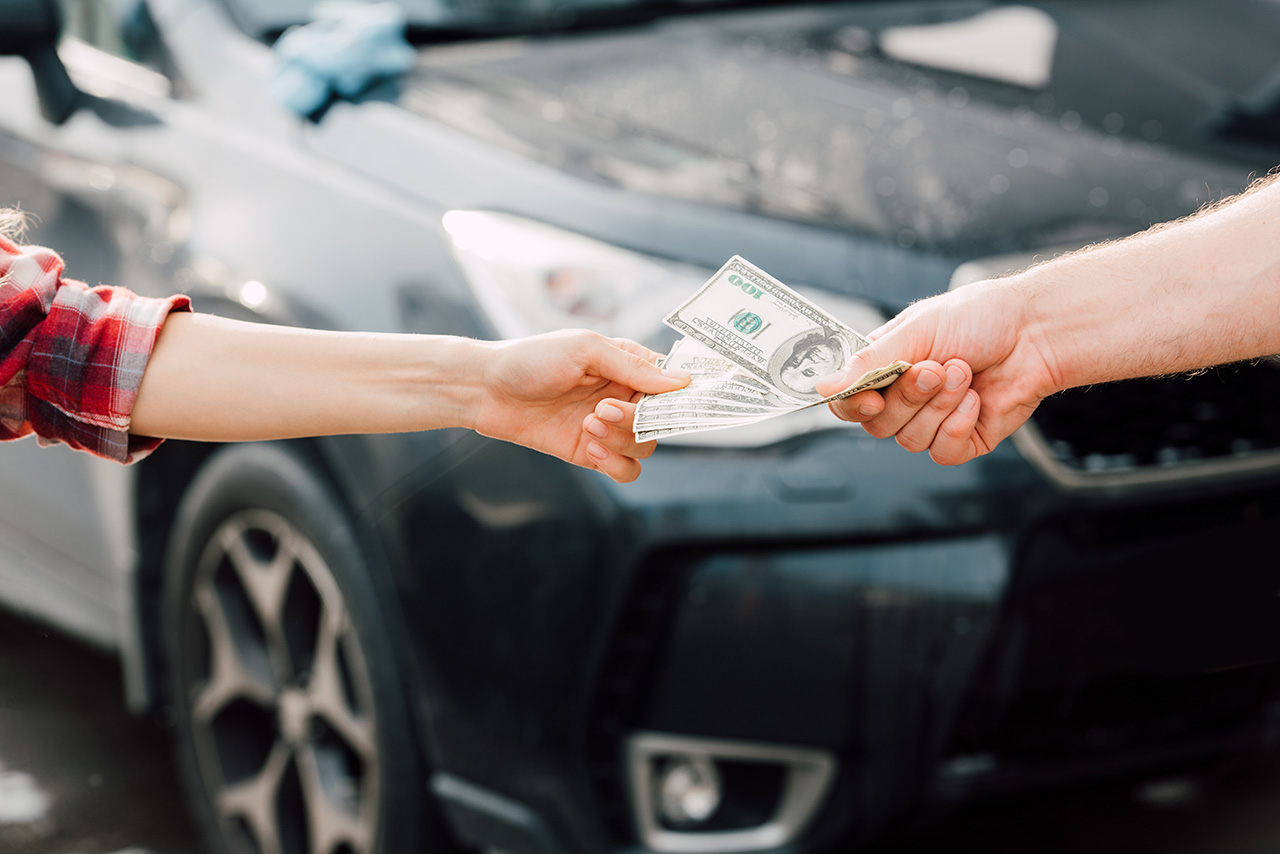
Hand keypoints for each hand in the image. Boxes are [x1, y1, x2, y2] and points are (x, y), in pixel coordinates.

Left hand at [472, 330, 689, 481]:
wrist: (486, 390)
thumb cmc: (532, 359)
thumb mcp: (585, 349)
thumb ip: (633, 367)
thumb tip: (680, 382)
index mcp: (627, 365)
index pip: (672, 384)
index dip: (679, 396)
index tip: (675, 403)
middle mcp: (623, 397)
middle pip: (661, 420)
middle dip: (637, 420)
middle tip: (603, 410)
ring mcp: (607, 427)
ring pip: (644, 447)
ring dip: (622, 440)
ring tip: (588, 426)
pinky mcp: (590, 453)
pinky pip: (625, 469)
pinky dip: (616, 464)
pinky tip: (590, 449)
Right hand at [815, 277, 1061, 464]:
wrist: (1035, 333)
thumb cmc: (979, 318)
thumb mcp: (917, 329)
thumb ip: (869, 361)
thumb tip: (822, 386)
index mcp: (883, 368)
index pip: (847, 402)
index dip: (852, 406)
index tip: (869, 398)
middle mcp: (903, 399)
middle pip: (878, 425)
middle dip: (910, 398)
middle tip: (939, 367)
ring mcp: (932, 422)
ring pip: (910, 440)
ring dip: (940, 406)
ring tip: (966, 373)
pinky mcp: (962, 440)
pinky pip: (941, 452)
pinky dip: (958, 425)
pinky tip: (976, 400)